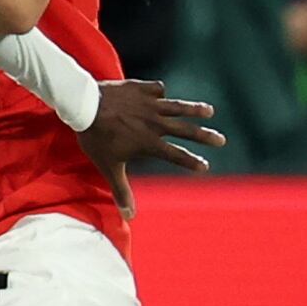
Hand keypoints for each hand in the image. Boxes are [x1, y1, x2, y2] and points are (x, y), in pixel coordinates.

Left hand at [77, 80, 224, 218]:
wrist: (85, 105)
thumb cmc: (96, 139)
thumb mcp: (109, 167)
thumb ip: (122, 191)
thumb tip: (130, 217)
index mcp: (149, 142)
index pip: (176, 155)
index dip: (191, 161)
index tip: (205, 167)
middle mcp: (154, 123)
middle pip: (185, 130)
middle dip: (205, 136)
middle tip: (221, 140)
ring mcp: (149, 104)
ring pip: (177, 106)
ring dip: (194, 109)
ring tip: (209, 111)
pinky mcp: (141, 88)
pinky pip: (156, 89)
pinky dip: (159, 92)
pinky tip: (161, 92)